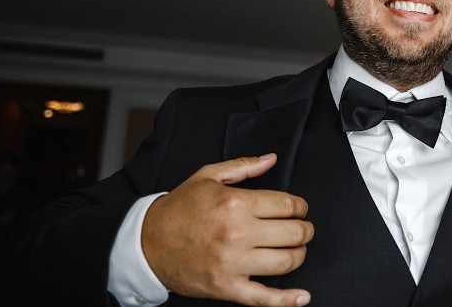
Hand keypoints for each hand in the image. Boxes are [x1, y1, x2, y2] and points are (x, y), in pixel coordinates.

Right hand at [142, 154, 313, 306]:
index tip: (300, 209)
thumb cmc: (178, 209)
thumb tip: (271, 158)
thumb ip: (243, 166)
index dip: (301, 207)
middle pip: (293, 233)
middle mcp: (237, 233)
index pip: (288, 206)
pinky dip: (286, 300)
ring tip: (296, 249)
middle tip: (303, 229)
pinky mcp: (226, 287)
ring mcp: (233, 263)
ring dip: (299, 254)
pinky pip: (264, 298)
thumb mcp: (208, 176)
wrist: (146, 243)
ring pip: (286, 262)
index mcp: (236, 203)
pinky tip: (302, 296)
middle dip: (305, 230)